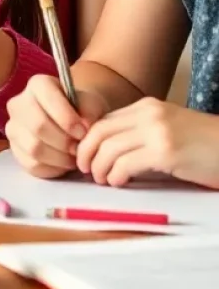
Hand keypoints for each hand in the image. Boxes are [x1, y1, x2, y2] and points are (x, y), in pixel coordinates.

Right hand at [5, 74, 108, 177]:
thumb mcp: (92, 104)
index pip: (47, 99)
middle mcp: (18, 103)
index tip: (84, 132)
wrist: (73, 123)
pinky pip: (32, 165)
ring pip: (34, 148)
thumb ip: (90, 110)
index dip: (68, 119)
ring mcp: (13, 128)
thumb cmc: (82, 111)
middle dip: (64, 141)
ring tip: (74, 156)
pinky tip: (63, 162)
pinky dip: (53, 168)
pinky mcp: (15, 150)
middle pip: (38, 126)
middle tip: (79, 148)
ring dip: (60, 157)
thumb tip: (84, 126)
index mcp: (37, 85)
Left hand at [76, 99, 218, 188]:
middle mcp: (148, 114)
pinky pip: (126, 163)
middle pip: (100, 130)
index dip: (89, 139)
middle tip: (84, 169)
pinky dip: (115, 174)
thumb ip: (140, 132)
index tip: (85, 155)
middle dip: (86, 151)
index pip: (105, 120)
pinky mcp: (165, 152)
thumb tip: (109, 150)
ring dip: (99, 166)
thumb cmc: (203, 145)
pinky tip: (117, 182)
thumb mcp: (167, 129)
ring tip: (101, 179)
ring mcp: (156, 131)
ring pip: (109, 147)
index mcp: (146, 106)